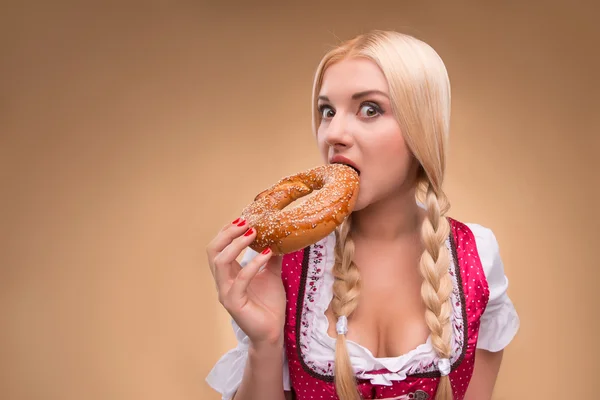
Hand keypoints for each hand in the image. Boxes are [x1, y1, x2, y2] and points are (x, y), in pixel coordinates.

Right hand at [206, 218, 284, 345]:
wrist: (273, 331)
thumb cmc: (269, 304)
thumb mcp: (271, 273)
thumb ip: (270, 256)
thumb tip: (279, 236)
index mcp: (228, 273)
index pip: (218, 246)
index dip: (227, 231)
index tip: (244, 218)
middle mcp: (223, 281)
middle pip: (213, 250)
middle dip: (227, 233)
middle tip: (246, 222)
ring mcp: (226, 292)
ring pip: (220, 262)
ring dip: (236, 244)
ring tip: (253, 233)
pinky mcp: (234, 302)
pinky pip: (240, 279)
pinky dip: (253, 264)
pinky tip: (266, 255)